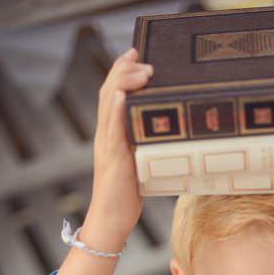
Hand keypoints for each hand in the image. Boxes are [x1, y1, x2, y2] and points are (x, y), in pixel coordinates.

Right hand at [86, 48, 152, 244]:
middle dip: (122, 68)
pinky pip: (112, 130)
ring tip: (138, 67)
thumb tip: (167, 133)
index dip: (120, 71)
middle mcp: (106, 136)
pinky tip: (121, 94)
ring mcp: (107, 147)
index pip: (111, 95)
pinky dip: (114, 109)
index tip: (134, 52)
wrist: (111, 222)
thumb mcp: (140, 163)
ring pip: (108, 105)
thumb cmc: (127, 196)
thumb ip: (146, 145)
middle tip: (139, 53)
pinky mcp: (113, 160)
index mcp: (112, 136)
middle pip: (107, 92)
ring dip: (122, 82)